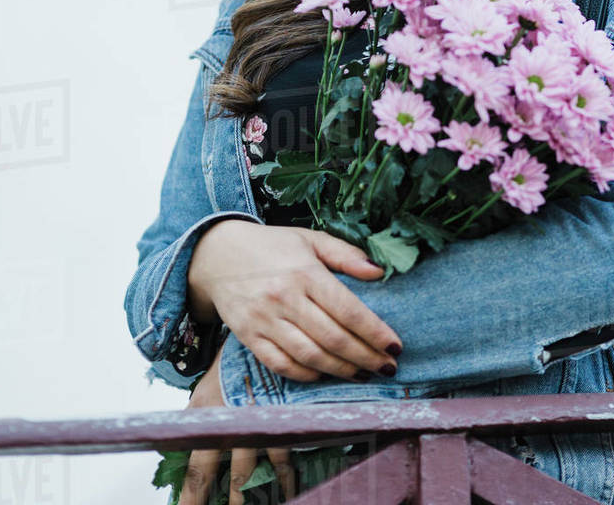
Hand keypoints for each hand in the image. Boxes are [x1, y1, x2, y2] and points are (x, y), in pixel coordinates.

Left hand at [178, 345, 294, 504]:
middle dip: (232, 501)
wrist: (257, 335)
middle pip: (235, 475)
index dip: (192, 497)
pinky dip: (288, 473)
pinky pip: (287, 451)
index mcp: (210, 419)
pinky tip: (289, 488)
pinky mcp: (285, 413)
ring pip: (264, 468)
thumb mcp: (203, 393)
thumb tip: (174, 451)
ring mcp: (263, 419)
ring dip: (262, 493)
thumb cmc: (227, 367)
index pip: (198, 469)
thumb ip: (194, 422)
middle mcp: (237, 422)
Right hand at [187, 221, 402, 381]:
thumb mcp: (310, 240)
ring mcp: (265, 320)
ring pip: (310, 356)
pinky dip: (306, 375)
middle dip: (365, 357)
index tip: (395, 346)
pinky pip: (281, 365)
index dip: (375, 332)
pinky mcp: (249, 337)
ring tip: (363, 375)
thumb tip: (379, 272)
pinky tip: (325, 374)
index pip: (348, 309)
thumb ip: (345, 254)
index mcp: (305, 272)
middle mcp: (285, 297)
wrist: (218, 255)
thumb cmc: (272, 246)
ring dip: (341, 371)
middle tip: (387, 367)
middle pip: (333, 338)